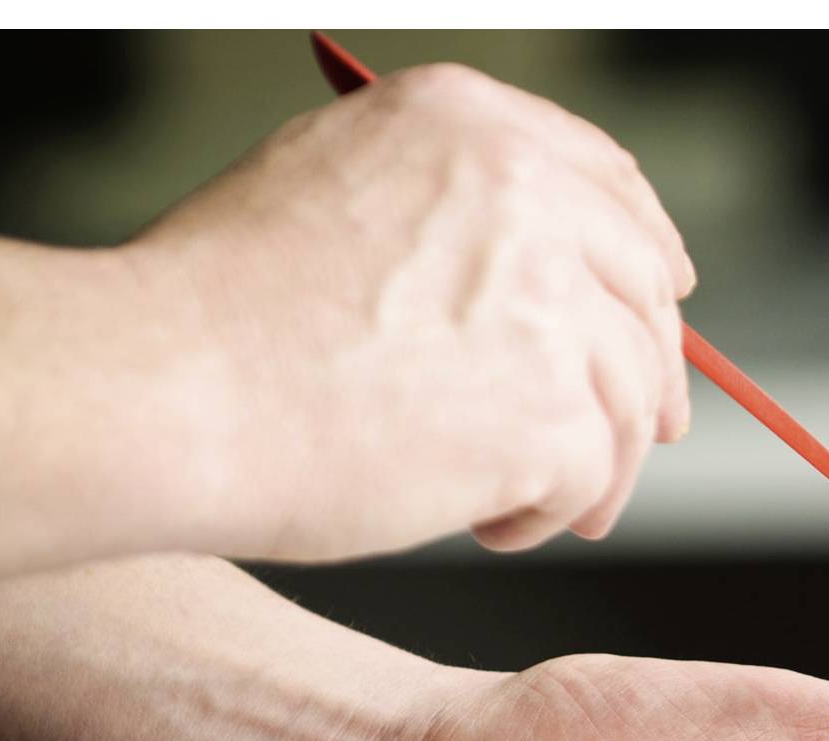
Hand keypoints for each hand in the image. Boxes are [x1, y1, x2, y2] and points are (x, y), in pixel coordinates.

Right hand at [129, 62, 695, 557]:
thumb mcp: (330, 185)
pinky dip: (549, 511)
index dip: (646, 255)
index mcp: (473, 125)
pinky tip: (491, 525)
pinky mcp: (550, 410)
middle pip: (642, 296)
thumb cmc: (216, 312)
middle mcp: (526, 195)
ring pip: (629, 396)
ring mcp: (547, 304)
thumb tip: (540, 269)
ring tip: (544, 508)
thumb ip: (446, 206)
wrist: (163, 391)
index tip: (665, 300)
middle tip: (643, 434)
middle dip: (651, 374)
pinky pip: (587, 473)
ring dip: (598, 463)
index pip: (610, 187)